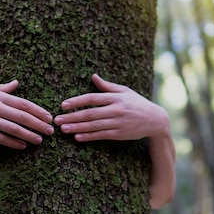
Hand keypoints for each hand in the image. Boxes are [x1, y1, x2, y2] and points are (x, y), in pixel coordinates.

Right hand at [0, 80, 54, 148]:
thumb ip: (2, 88)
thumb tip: (16, 83)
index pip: (23, 104)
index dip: (38, 111)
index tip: (48, 117)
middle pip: (22, 117)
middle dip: (39, 124)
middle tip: (50, 131)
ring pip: (13, 129)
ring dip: (29, 135)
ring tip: (40, 140)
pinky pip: (0, 138)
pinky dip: (13, 143)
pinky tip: (22, 146)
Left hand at [53, 74, 169, 141]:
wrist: (156, 120)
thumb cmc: (138, 103)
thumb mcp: (125, 91)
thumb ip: (107, 86)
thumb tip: (93, 76)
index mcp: (115, 97)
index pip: (92, 98)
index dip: (76, 101)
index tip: (63, 105)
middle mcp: (116, 109)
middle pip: (90, 113)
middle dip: (72, 117)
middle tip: (57, 120)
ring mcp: (118, 122)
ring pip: (94, 125)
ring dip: (77, 127)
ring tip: (63, 129)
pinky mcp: (120, 134)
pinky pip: (101, 135)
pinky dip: (89, 137)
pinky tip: (77, 137)